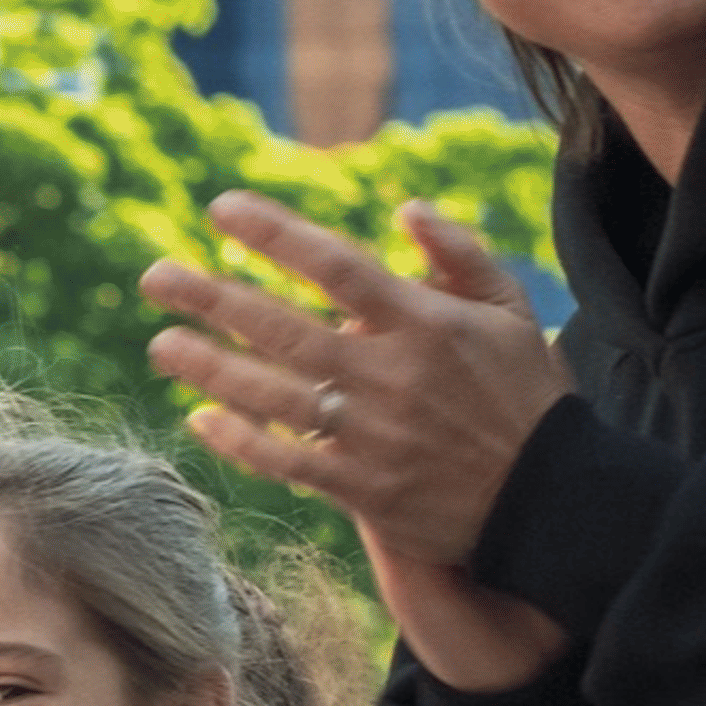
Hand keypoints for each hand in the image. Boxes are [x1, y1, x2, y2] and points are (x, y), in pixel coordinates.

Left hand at [143, 195, 572, 684]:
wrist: (552, 498)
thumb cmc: (528, 396)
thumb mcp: (512, 312)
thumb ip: (460, 255)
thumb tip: (407, 207)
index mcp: (425, 322)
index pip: (334, 264)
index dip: (274, 234)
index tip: (222, 210)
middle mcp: (389, 374)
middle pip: (284, 328)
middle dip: (213, 299)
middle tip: (154, 276)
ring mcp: (371, 435)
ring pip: (273, 395)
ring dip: (210, 369)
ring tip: (160, 345)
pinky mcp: (363, 489)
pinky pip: (287, 461)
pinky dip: (242, 441)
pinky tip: (199, 419)